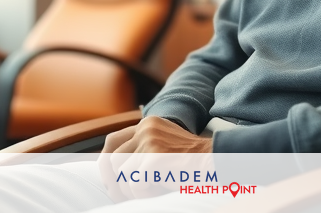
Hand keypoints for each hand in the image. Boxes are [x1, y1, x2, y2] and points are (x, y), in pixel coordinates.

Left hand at [98, 118, 214, 203]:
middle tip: (121, 196)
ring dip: (133, 189)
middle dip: (114, 182)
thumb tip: (114, 169)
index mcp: (147, 124)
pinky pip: (136, 184)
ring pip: (123, 173)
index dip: (105, 162)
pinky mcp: (155, 157)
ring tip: (150, 191)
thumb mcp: (164, 145)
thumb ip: (142, 148)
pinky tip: (158, 190)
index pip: (112, 140)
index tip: (109, 180)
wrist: (214, 162)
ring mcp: (150, 141)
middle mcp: (146, 129)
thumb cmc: (190, 161)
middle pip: (112, 159)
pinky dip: (144, 193)